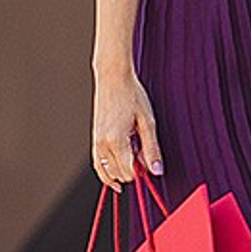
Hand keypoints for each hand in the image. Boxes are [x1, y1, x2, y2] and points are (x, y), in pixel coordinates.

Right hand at [92, 70, 161, 187]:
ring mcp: (96, 141)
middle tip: (142, 154)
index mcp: (116, 141)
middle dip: (132, 170)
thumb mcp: (147, 122)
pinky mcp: (94, 137)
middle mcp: (102, 143)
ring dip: (120, 170)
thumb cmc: (131, 95)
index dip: (141, 172)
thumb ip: (151, 149)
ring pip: (106, 172)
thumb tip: (156, 170)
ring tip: (133, 157)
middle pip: (118, 174)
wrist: (113, 78)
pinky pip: (97, 163)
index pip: (128, 172)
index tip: (149, 162)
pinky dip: (106, 171)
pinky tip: (115, 173)